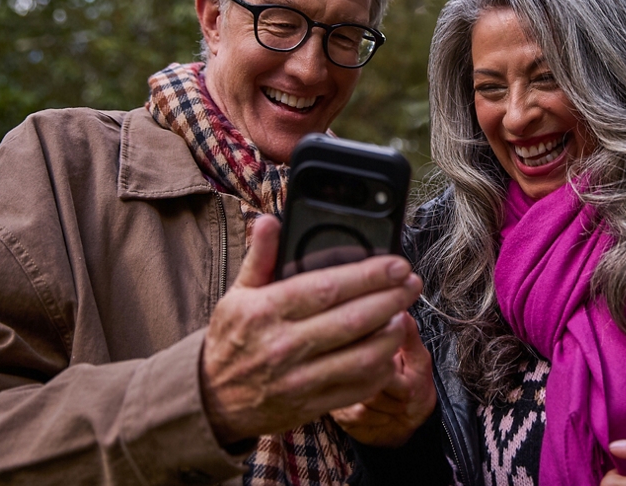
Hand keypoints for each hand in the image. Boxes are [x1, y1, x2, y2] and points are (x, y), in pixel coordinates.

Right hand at [198, 214, 422, 444]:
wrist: (212, 400)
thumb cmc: (231, 339)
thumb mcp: (238, 294)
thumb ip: (260, 257)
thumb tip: (269, 221)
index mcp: (266, 311)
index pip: (327, 288)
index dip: (368, 275)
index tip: (396, 264)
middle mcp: (283, 346)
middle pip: (353, 320)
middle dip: (392, 298)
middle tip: (412, 283)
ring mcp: (299, 380)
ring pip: (362, 356)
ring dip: (391, 334)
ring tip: (403, 314)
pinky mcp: (311, 405)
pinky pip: (358, 387)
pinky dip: (381, 368)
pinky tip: (388, 350)